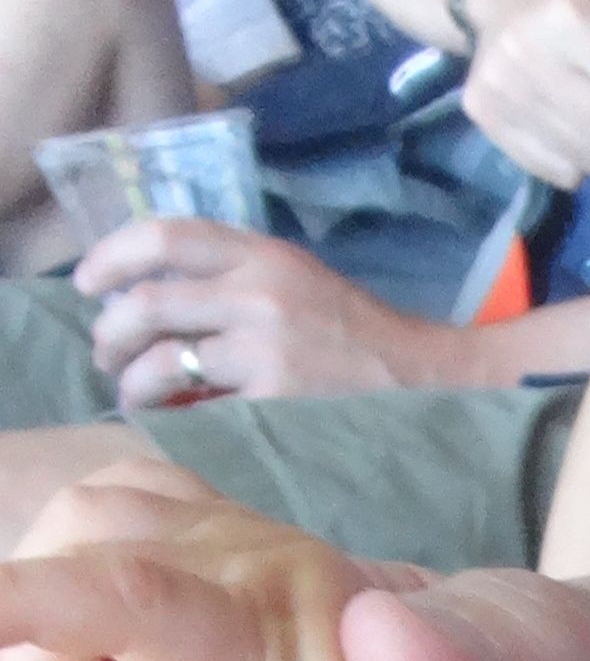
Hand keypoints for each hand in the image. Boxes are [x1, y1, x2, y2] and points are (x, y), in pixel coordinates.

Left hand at [75, 217, 446, 410]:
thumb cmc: (363, 339)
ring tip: (134, 394)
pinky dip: (177, 420)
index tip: (88, 283)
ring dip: (135, 383)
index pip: (165, 235)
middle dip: (111, 333)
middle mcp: (258, 293)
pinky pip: (202, 411)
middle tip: (105, 353)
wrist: (430, 382)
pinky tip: (176, 424)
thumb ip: (239, 277)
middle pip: (149, 302)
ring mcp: (266, 350)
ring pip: (164, 362)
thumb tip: (166, 300)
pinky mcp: (277, 403)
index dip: (112, 256)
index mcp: (263, 254)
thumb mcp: (300, 281)